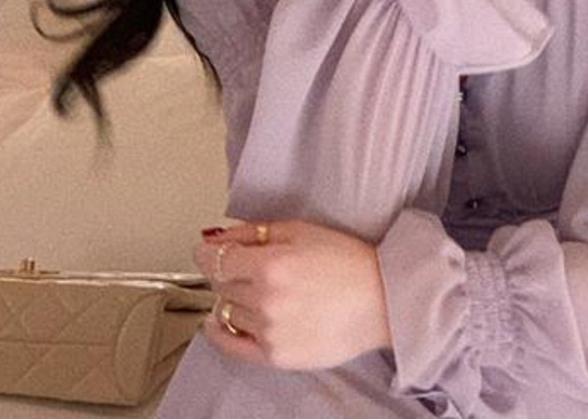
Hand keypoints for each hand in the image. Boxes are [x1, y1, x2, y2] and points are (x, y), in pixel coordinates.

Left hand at [196, 219, 390, 370]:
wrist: (380, 300)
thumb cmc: (347, 261)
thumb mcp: (300, 230)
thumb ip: (254, 232)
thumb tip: (218, 237)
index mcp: (270, 264)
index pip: (215, 259)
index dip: (207, 252)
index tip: (206, 250)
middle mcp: (265, 300)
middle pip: (221, 284)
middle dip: (230, 272)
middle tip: (249, 266)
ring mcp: (269, 331)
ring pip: (228, 311)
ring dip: (238, 299)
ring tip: (264, 292)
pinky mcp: (275, 356)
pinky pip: (231, 346)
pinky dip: (220, 333)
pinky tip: (218, 324)